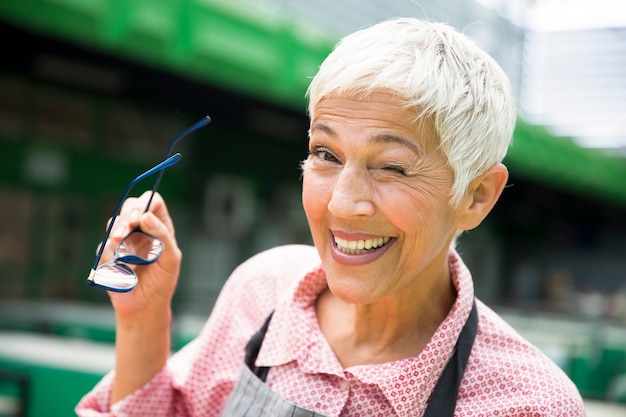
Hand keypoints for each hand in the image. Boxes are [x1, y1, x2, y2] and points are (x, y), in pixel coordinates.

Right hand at [99, 191, 181, 318]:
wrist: (145, 305)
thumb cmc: (162, 281)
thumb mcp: (171, 258)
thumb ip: (162, 236)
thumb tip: (145, 216)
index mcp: (159, 227)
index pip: (154, 203)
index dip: (146, 203)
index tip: (141, 216)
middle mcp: (140, 229)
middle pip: (130, 206)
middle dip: (127, 214)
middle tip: (128, 227)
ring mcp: (123, 240)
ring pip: (114, 222)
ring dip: (117, 230)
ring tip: (120, 239)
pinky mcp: (108, 253)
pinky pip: (104, 244)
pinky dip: (109, 250)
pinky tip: (118, 263)